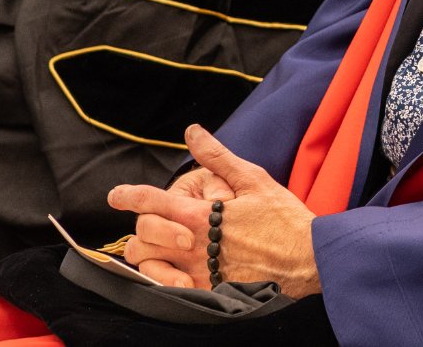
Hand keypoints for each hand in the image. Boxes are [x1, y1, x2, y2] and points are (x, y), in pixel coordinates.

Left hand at [111, 126, 319, 295]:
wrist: (307, 258)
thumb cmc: (282, 218)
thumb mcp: (252, 178)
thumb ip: (217, 157)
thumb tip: (192, 132)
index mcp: (202, 214)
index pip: (152, 202)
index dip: (128, 195)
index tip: (115, 195)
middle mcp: (194, 244)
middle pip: (143, 238)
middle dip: (139, 228)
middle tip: (150, 223)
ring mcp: (199, 272)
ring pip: (151, 266)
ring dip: (149, 255)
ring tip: (158, 247)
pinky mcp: (209, 292)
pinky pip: (170, 290)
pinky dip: (165, 279)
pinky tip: (174, 270)